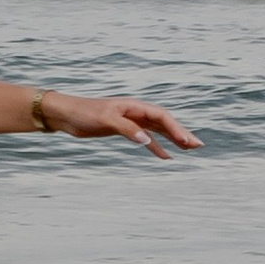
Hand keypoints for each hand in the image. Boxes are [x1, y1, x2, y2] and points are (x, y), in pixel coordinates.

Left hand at [41, 92, 199, 155]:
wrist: (66, 114)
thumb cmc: (84, 113)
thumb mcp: (105, 120)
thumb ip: (127, 129)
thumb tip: (147, 140)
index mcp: (134, 106)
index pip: (162, 116)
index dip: (176, 129)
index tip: (187, 142)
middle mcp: (136, 112)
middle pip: (164, 123)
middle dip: (181, 133)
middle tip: (198, 146)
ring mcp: (131, 121)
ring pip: (158, 130)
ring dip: (173, 140)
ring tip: (189, 150)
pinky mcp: (124, 130)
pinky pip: (146, 138)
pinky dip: (156, 147)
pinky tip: (165, 157)